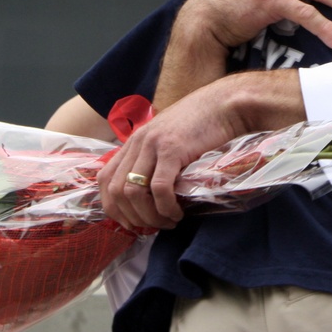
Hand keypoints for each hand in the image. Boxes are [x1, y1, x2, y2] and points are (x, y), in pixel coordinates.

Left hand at [98, 70, 303, 229]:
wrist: (226, 103)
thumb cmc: (204, 122)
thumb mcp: (171, 139)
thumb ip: (157, 158)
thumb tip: (153, 192)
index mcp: (134, 141)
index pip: (105, 179)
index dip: (114, 207)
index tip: (132, 222)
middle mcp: (138, 142)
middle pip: (115, 190)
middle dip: (131, 217)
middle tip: (152, 227)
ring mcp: (153, 145)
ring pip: (133, 192)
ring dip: (148, 216)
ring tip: (168, 222)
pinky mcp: (173, 149)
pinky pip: (159, 188)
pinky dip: (165, 207)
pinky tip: (177, 212)